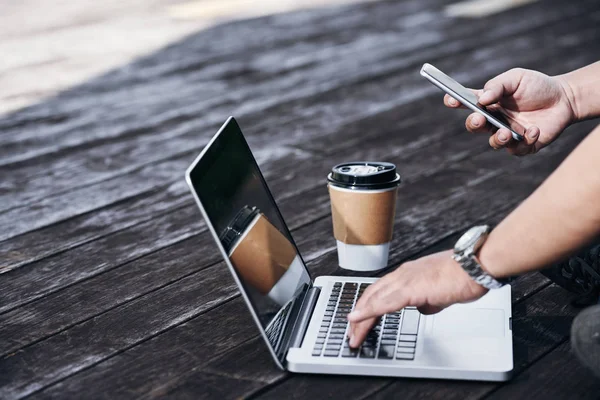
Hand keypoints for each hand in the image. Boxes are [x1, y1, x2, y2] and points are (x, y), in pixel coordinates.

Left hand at [346, 250, 487, 347]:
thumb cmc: (464, 275)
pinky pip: (384, 302)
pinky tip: (358, 319)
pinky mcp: (410, 288)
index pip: (380, 291)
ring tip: (353, 334)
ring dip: (360, 318)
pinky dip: (368, 311)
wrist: (476, 265)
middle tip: (351, 332)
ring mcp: (405, 280)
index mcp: (408, 274)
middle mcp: (402, 274)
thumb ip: (427, 301)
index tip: (360, 320)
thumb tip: (422, 308)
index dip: (367, 306)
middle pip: (371, 295)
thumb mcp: (440, 293)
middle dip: (359, 316)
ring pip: (373, 299)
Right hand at [444, 68, 575, 155]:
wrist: (565, 99)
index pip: (466, 103)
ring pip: (494, 142)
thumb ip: (498, 85)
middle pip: (475, 126)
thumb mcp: (516, 78)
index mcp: (488, 103)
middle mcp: (494, 120)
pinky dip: (525, 141)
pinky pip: (518, 149)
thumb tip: (482, 99)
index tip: (450, 99)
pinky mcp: (524, 145)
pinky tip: (534, 130)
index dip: (455, 101)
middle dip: (474, 124)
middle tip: (480, 119)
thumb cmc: (537, 86)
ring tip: (506, 133)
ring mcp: (508, 134)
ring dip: (497, 139)